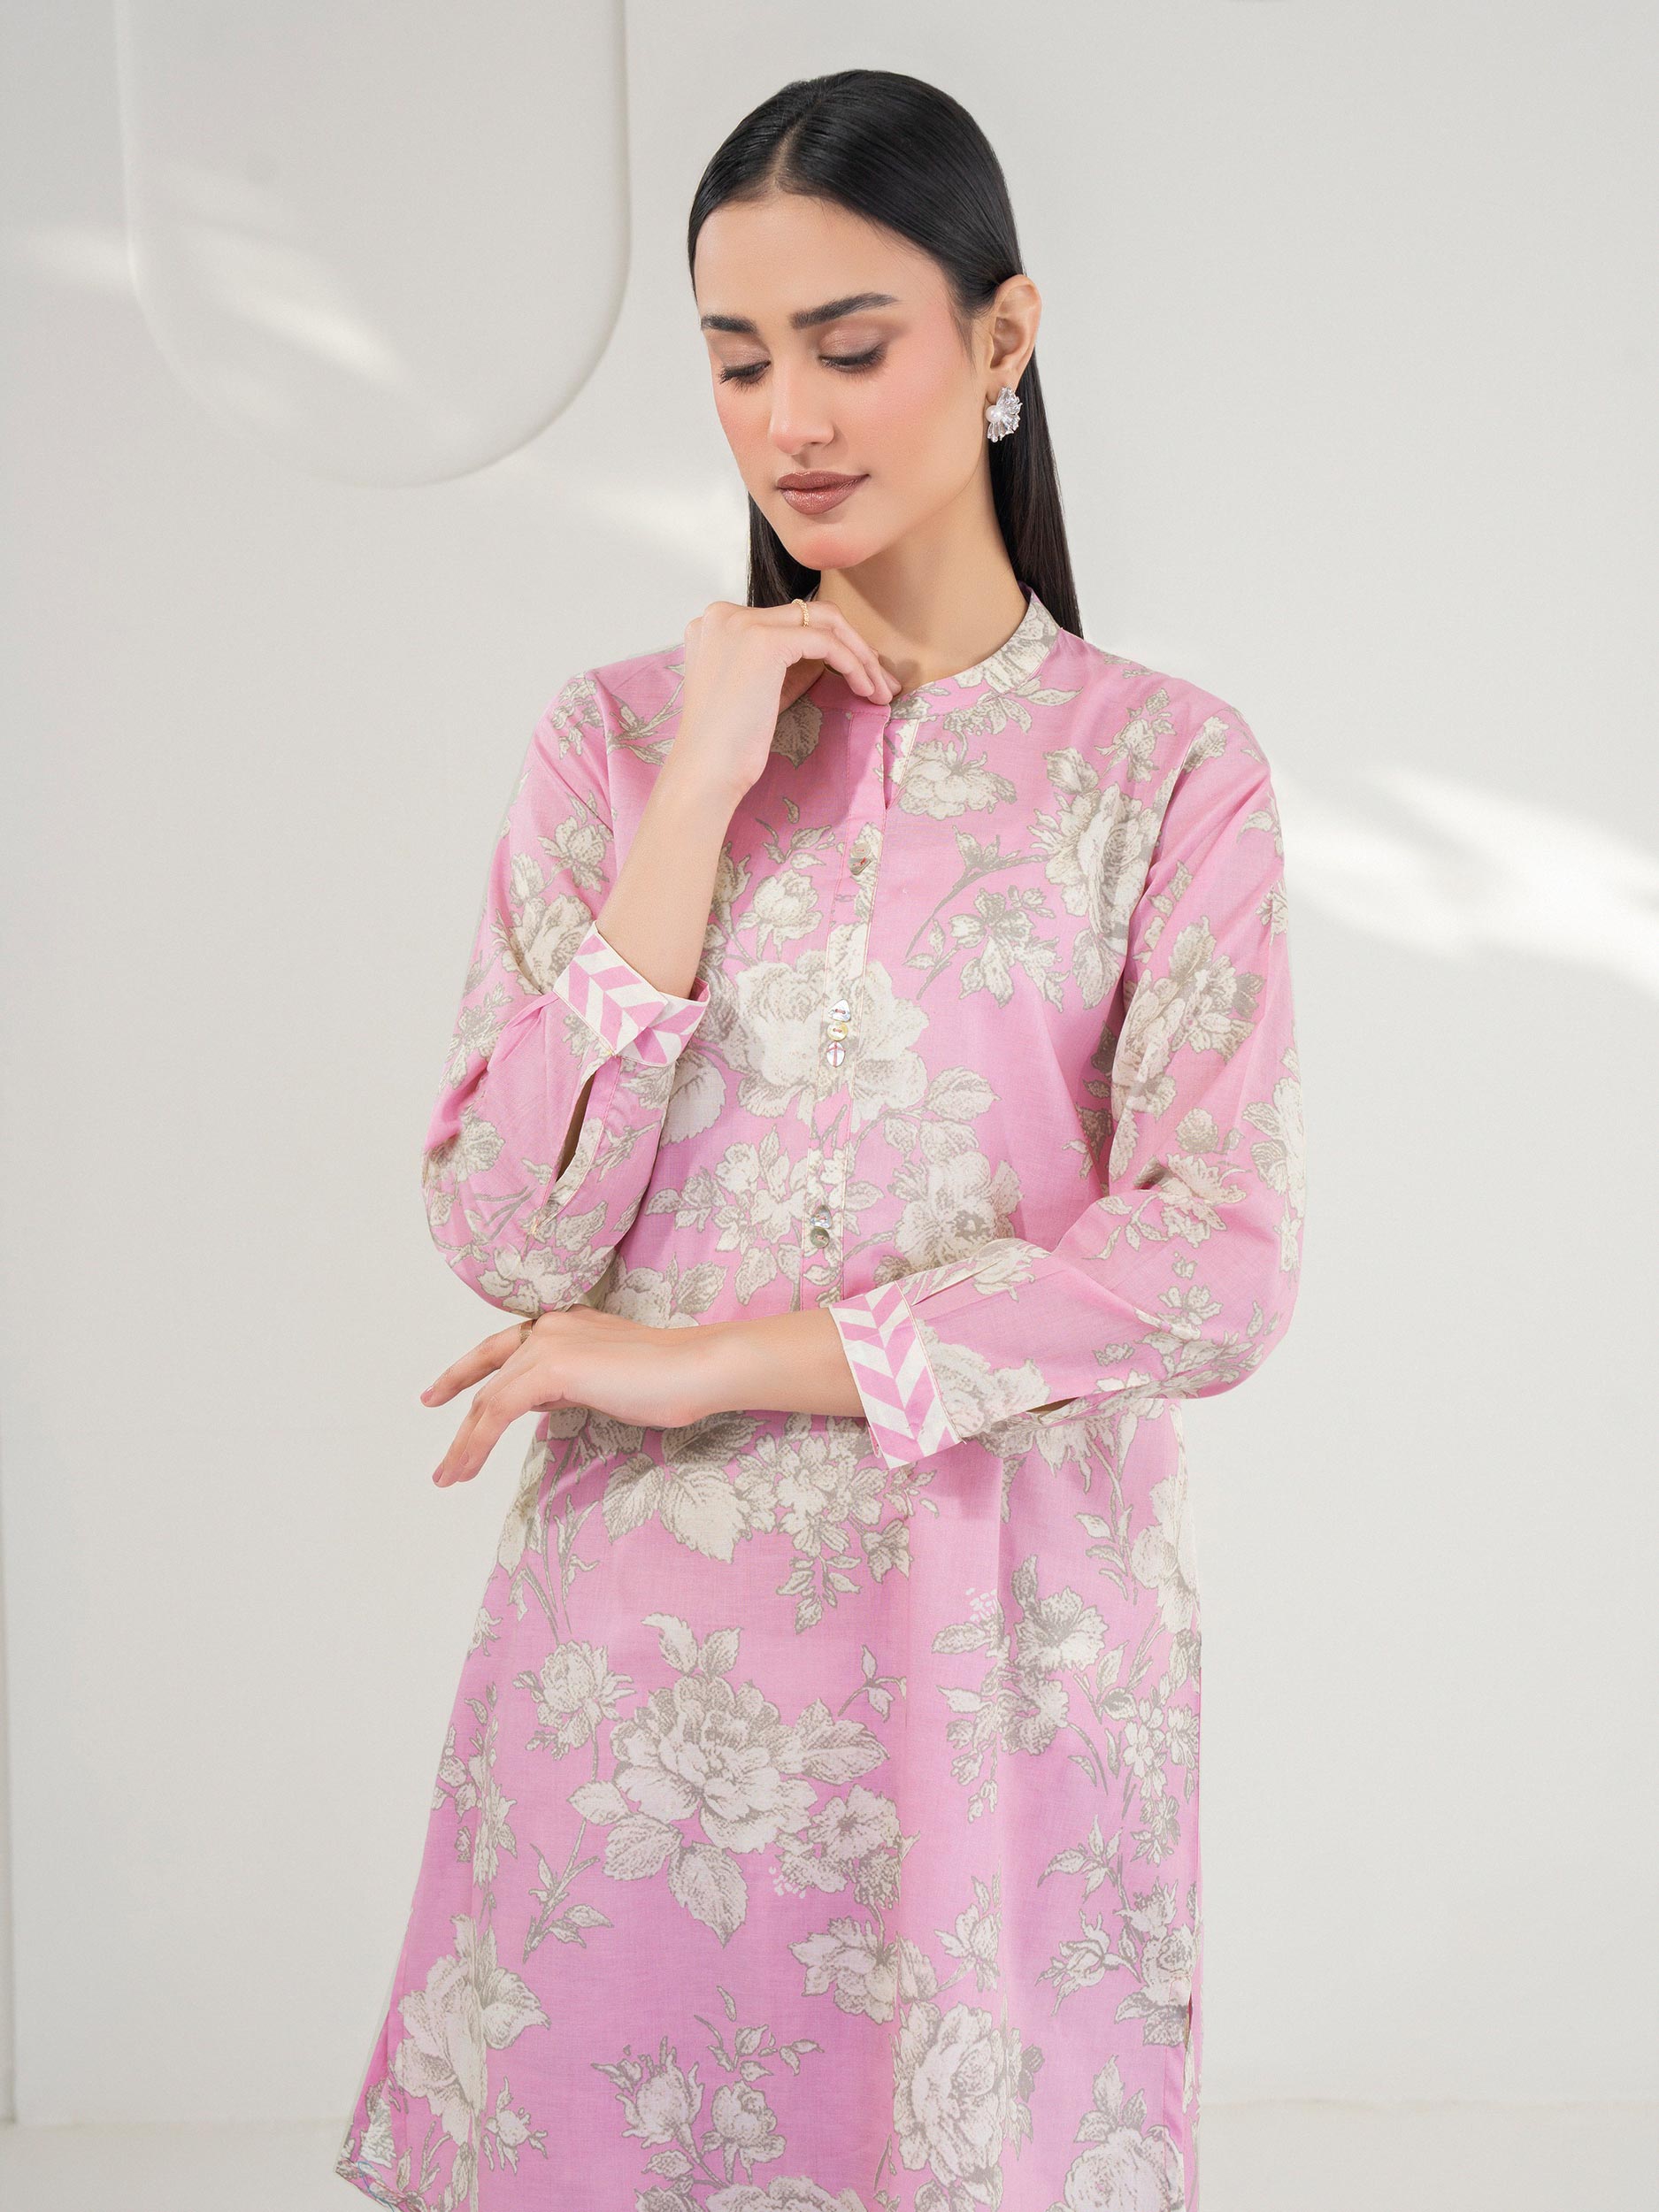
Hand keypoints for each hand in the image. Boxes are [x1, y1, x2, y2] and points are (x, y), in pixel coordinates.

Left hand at [421, 1308, 705, 1487]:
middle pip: (489, 1378)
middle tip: (444, 1463)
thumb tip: (540, 1400)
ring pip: (489, 1399)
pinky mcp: (552, 1368)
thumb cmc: (668, 1380)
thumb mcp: (604, 1381)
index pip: (502, 1351)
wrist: (695, 1368)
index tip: (439, 1394)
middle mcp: (549, 1327)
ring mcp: (549, 1344)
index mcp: (563, 1325)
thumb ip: (568, 1384)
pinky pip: (500, 1410)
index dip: (467, 1373)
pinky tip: (468, 1468)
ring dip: (465, 1444)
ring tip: (450, 1477)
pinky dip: (478, 1442)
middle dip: (463, 1424)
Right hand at [672, 597, 896, 800]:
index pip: (790, 618)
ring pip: (825, 621)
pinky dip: (853, 664)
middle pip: (810, 613)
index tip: (859, 673)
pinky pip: (827, 642)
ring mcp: (744, 623)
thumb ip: (789, 663)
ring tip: (882, 690)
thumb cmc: (730, 744)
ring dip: (861, 654)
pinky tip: (866, 690)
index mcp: (718, 622)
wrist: (706, 772)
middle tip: (882, 681)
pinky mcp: (765, 641)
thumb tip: (835, 651)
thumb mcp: (763, 690)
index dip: (831, 643)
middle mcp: (726, 613)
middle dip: (854, 645)